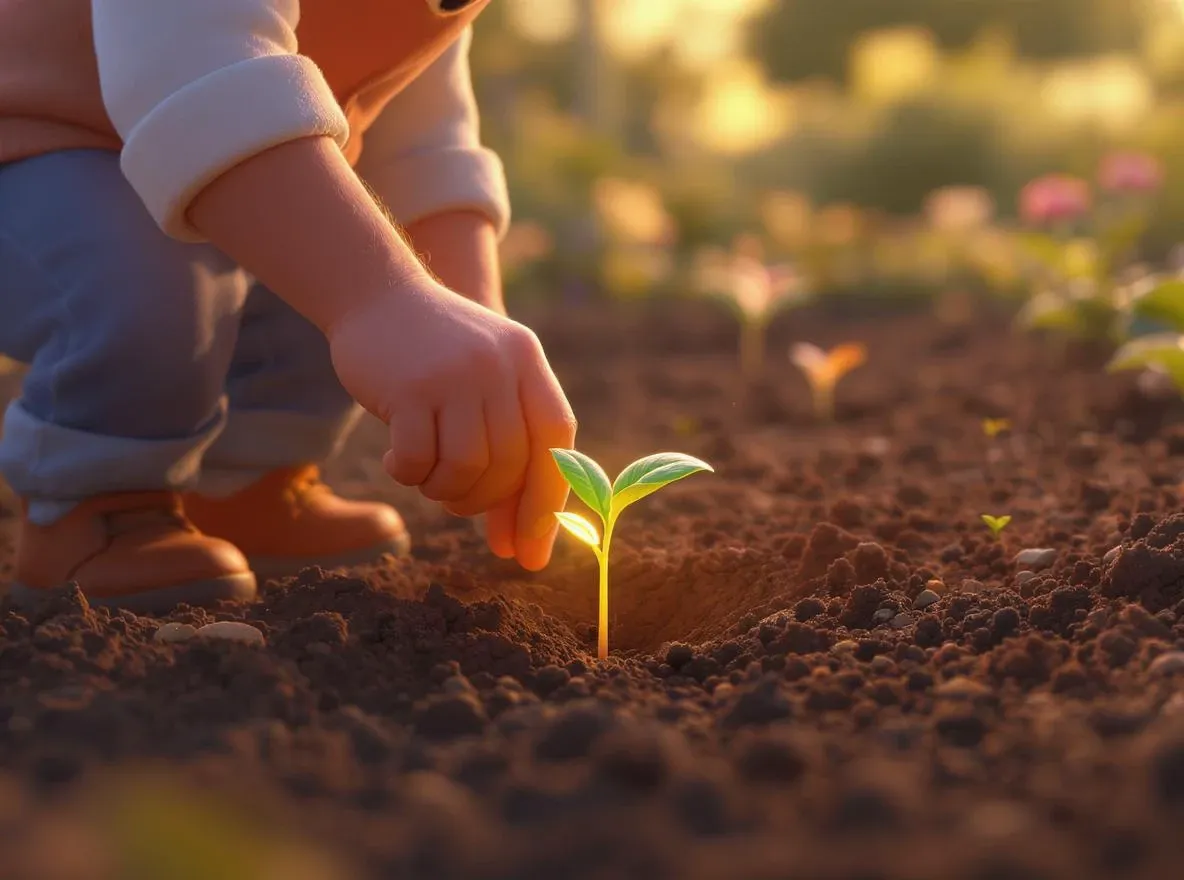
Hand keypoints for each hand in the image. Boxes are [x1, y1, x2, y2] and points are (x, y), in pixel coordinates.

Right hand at [328, 284, 575, 569]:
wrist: (375, 295)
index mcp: (528, 360)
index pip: (558, 441)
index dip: (548, 502)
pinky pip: (418, 461)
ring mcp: (454, 374)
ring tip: (427, 475)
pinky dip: (408, 475)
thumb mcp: (486, 385)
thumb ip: (510, 451)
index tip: (531, 553)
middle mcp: (498, 364)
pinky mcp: (409, 387)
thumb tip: (522, 545)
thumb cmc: (436, 357)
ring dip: (445, 490)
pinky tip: (396, 462)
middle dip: (483, 501)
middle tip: (455, 498)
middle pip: (510, 464)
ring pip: (467, 468)